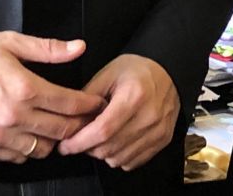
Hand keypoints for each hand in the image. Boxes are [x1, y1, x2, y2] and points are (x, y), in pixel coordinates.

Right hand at [0, 32, 104, 161]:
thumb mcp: (12, 42)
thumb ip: (48, 48)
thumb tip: (79, 47)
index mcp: (24, 87)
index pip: (69, 104)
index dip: (88, 105)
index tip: (97, 103)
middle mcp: (14, 115)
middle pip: (61, 130)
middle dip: (79, 125)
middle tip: (87, 119)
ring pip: (42, 149)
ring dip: (54, 139)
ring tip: (58, 126)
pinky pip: (19, 156)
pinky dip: (30, 148)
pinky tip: (32, 133)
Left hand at [57, 54, 180, 170]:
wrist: (168, 71)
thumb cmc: (137, 70)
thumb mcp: (108, 72)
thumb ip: (88, 96)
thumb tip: (70, 121)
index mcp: (134, 96)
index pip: (103, 130)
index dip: (80, 141)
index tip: (65, 145)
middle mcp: (149, 116)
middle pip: (109, 148)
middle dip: (88, 148)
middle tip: (81, 138)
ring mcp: (158, 131)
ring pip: (119, 159)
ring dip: (103, 153)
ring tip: (99, 137)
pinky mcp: (162, 141)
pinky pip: (133, 162)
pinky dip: (119, 157)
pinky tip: (116, 141)